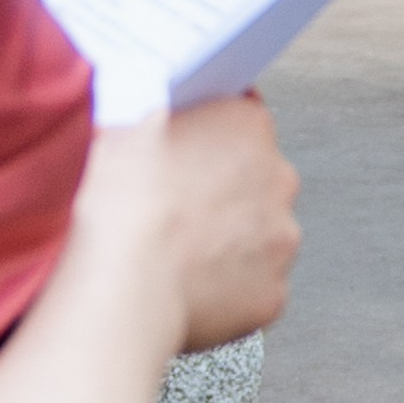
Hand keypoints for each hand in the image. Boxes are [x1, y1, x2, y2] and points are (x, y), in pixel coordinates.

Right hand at [88, 99, 301, 354]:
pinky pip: (254, 286)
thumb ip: (157, 109)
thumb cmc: (122, 202)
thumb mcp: (126, 125)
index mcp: (248, 125)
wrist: (126, 279)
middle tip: (176, 210)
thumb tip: (156, 111)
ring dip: (230, 241)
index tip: (187, 156)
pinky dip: (229, 288)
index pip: (242, 120)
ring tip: (179, 254)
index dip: (210, 139)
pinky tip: (191, 287)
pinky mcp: (273, 292)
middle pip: (257, 180)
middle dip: (225, 193)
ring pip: (259, 235)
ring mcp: (281, 238)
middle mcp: (279, 178)